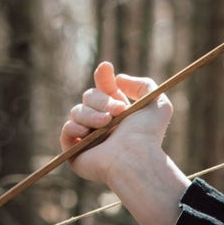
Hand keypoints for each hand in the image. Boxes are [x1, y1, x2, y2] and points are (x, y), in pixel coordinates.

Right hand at [60, 60, 171, 188]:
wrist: (136, 156)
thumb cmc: (148, 134)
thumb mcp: (157, 103)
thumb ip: (144, 85)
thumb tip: (118, 79)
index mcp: (118, 113)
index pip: (105, 89)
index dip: (104, 78)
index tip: (107, 68)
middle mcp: (102, 124)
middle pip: (89, 96)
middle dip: (102, 100)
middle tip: (118, 111)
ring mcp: (87, 138)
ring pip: (76, 111)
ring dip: (91, 114)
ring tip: (106, 123)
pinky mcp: (76, 152)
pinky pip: (66, 131)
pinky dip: (74, 128)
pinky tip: (86, 132)